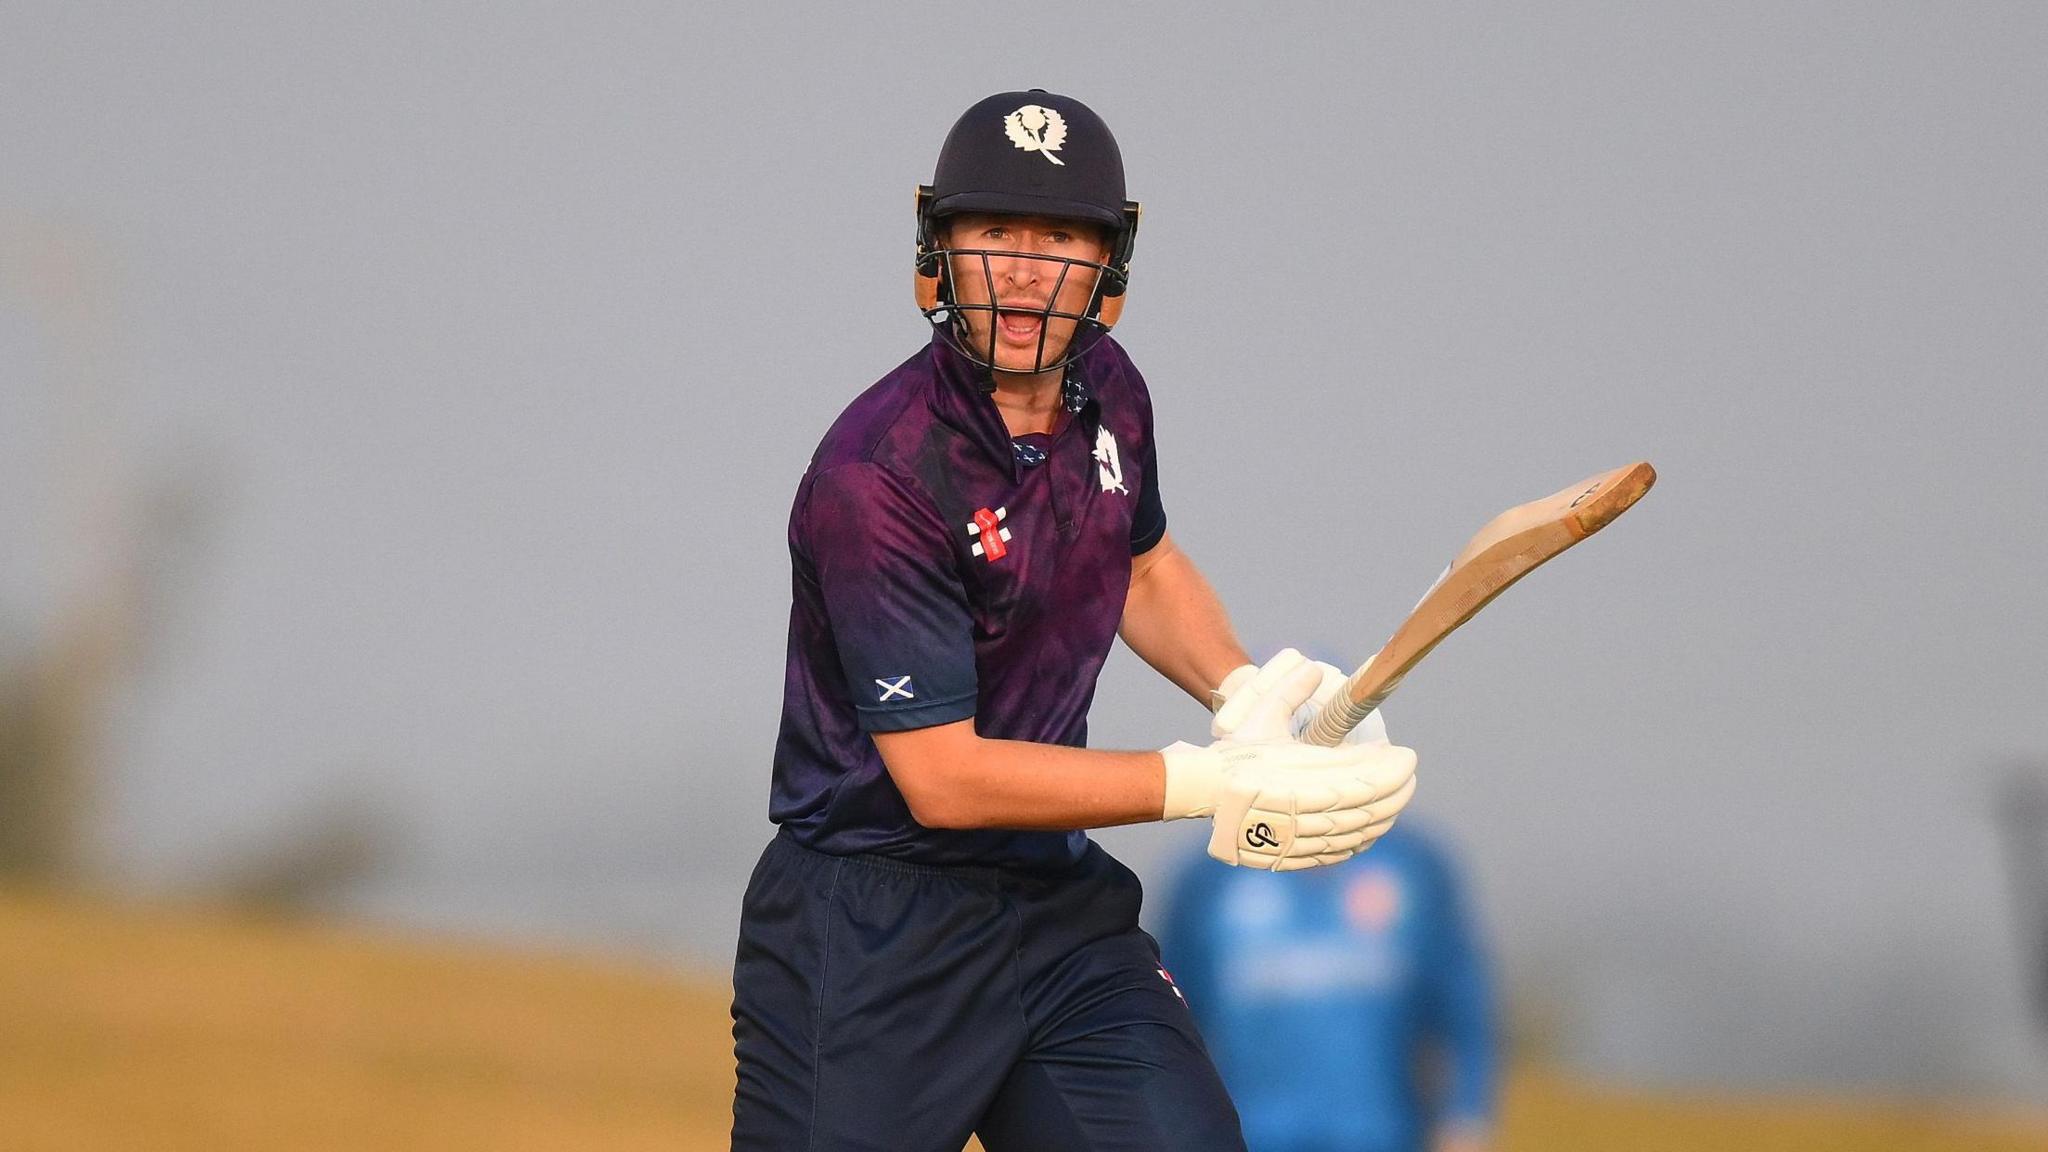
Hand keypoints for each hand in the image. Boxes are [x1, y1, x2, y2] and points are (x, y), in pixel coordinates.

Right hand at [1170, 654, 1416, 869]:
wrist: (1204, 791)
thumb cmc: (1236, 752)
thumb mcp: (1262, 716)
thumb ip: (1291, 692)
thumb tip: (1316, 668)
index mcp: (1301, 781)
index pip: (1365, 782)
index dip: (1393, 772)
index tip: (1408, 757)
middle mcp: (1304, 815)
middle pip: (1367, 810)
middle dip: (1396, 792)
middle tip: (1410, 775)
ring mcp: (1299, 840)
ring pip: (1356, 834)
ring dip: (1383, 816)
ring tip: (1397, 800)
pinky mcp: (1293, 856)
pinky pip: (1337, 853)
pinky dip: (1360, 840)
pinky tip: (1370, 828)